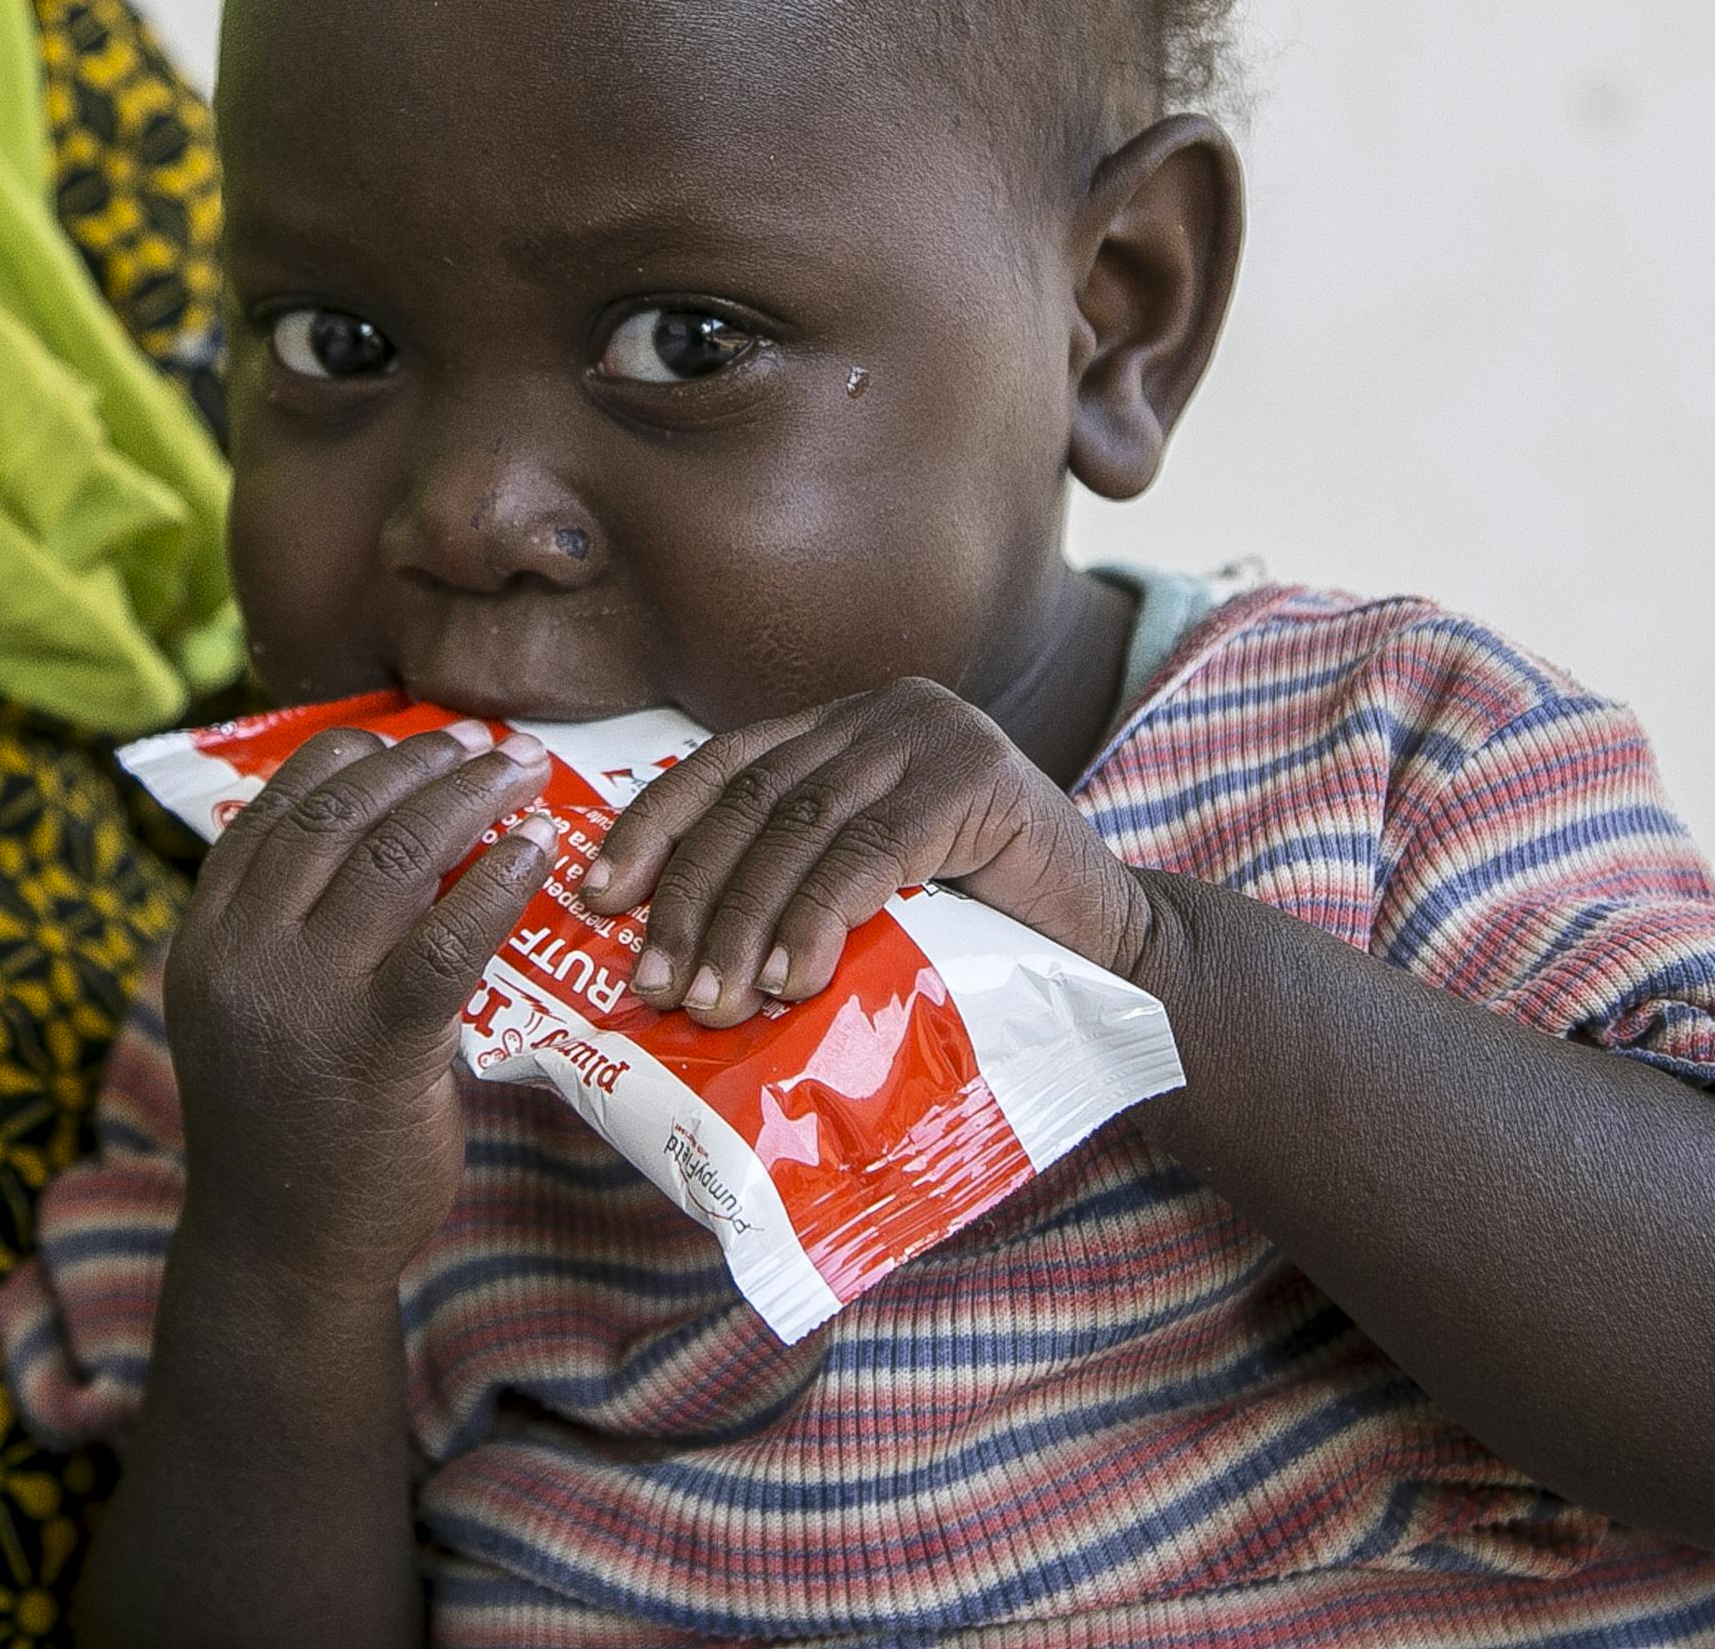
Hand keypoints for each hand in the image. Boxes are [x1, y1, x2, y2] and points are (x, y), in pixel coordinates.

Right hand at [158, 721, 559, 1296]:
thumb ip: (290, 929)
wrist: (283, 1252)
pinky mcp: (375, 1045)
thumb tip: (383, 832)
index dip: (351, 754)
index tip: (412, 734)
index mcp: (207, 937)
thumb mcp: (253, 1009)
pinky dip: (498, 880)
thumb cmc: (287, 1123)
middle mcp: (243, 954)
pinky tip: (537, 851)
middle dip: (421, 763)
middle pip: (340, 815)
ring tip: (523, 775)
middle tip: (486, 745)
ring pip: (395, 858)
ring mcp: (304, 998)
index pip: (276, 806)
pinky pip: (448, 939)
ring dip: (470, 799)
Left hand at [579, 677, 1149, 1026]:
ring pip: (803, 830)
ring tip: (711, 1002)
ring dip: (743, 922)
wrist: (1118, 957)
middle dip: (690, 896)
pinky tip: (792, 979)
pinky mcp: (977, 778)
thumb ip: (790, 887)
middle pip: (753, 800)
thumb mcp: (868, 898)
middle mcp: (883, 712)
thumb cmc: (984, 941)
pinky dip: (818, 918)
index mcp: (846, 727)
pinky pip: (870, 852)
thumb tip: (664, 954)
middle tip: (653, 984)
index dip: (653, 828)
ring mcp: (933, 734)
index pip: (724, 765)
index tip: (596, 897)